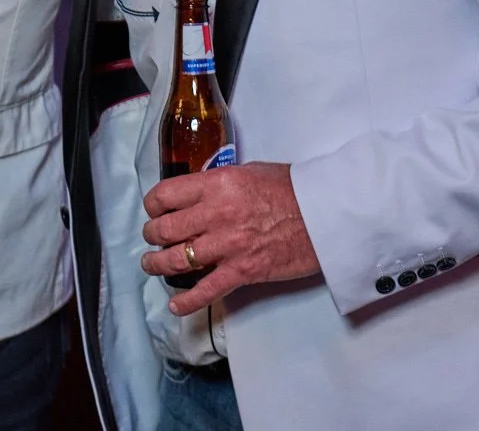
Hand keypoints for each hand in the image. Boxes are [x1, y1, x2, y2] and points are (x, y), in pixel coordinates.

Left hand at [140, 161, 320, 314]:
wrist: (326, 214)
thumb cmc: (292, 188)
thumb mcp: (248, 172)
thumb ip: (220, 184)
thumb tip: (201, 194)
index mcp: (216, 184)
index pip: (165, 194)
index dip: (153, 205)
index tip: (155, 211)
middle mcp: (215, 214)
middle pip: (165, 229)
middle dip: (152, 235)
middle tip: (153, 238)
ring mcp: (227, 245)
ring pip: (177, 260)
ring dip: (158, 264)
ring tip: (153, 264)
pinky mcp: (242, 271)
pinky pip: (207, 290)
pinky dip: (187, 302)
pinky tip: (175, 306)